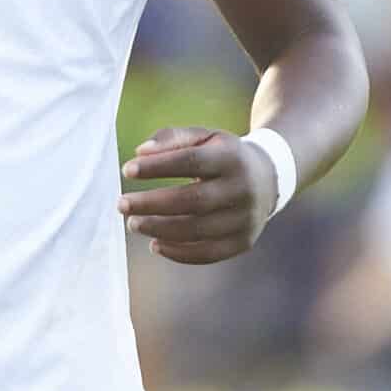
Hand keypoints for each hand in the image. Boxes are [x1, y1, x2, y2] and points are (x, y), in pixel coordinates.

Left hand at [118, 126, 277, 264]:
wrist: (268, 178)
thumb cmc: (222, 155)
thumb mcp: (203, 136)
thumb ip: (171, 138)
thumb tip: (140, 153)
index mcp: (231, 158)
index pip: (191, 161)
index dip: (158, 166)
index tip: (127, 170)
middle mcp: (243, 189)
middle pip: (193, 200)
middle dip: (152, 204)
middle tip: (121, 205)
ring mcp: (246, 218)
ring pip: (198, 230)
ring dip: (160, 229)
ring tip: (133, 224)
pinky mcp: (244, 242)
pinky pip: (209, 254)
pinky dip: (179, 253)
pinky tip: (155, 244)